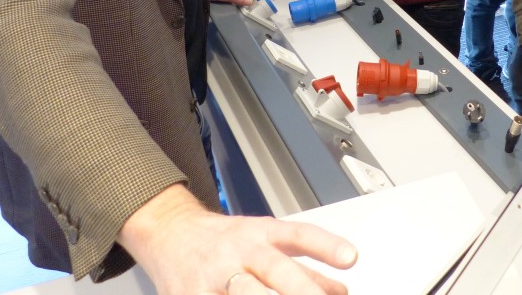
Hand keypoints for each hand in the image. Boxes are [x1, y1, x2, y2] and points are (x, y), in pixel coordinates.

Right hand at [119, 185, 356, 294]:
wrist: (171, 233)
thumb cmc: (225, 241)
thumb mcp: (266, 242)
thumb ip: (305, 267)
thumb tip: (341, 290)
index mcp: (261, 234)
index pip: (298, 235)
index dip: (326, 246)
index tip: (351, 257)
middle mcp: (240, 252)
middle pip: (275, 269)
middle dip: (301, 290)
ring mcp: (214, 276)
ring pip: (245, 294)